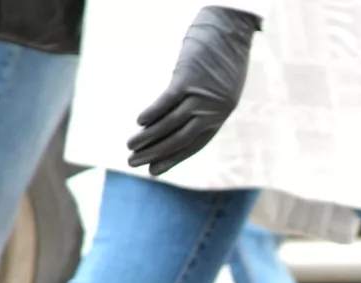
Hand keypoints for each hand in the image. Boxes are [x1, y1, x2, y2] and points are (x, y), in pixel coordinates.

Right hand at [126, 6, 260, 175]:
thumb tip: (180, 118)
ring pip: (171, 124)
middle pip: (180, 139)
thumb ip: (204, 104)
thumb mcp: (219, 87)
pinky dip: (153, 113)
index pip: (194, 145)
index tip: (154, 171)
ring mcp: (201, 96)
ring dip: (148, 137)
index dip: (172, 159)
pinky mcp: (189, 79)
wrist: (230, 31)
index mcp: (220, 115)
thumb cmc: (223, 58)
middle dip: (155, 154)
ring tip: (130, 147)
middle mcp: (212, 110)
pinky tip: (139, 123)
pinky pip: (168, 101)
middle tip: (133, 163)